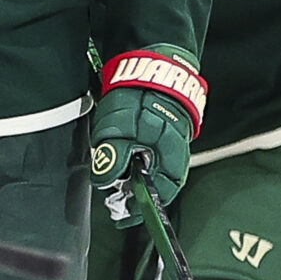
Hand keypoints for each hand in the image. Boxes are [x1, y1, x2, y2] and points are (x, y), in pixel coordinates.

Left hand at [90, 47, 204, 227]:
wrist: (149, 63)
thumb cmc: (138, 96)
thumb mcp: (118, 130)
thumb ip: (112, 157)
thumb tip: (106, 182)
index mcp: (171, 157)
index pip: (161, 195)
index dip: (141, 209)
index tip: (121, 216)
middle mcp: (174, 154)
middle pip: (156, 187)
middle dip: (134, 196)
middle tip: (112, 200)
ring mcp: (169, 143)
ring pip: (151, 172)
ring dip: (131, 179)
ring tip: (112, 179)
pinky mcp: (161, 133)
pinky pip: (148, 158)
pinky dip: (133, 164)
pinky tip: (119, 159)